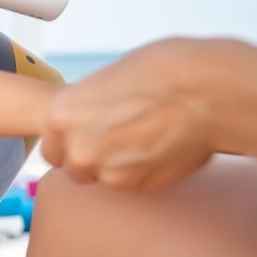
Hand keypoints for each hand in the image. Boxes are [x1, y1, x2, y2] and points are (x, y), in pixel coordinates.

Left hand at [40, 38, 218, 190]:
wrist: (205, 90)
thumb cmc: (162, 71)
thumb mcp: (106, 80)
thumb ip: (88, 108)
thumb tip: (90, 122)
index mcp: (61, 114)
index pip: (51, 148)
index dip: (70, 144)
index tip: (87, 138)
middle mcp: (77, 147)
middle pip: (73, 169)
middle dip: (91, 159)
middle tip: (119, 140)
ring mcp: (106, 170)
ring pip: (102, 179)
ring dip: (116, 167)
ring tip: (143, 140)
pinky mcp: (137, 185)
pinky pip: (129, 184)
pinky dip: (140, 172)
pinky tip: (159, 147)